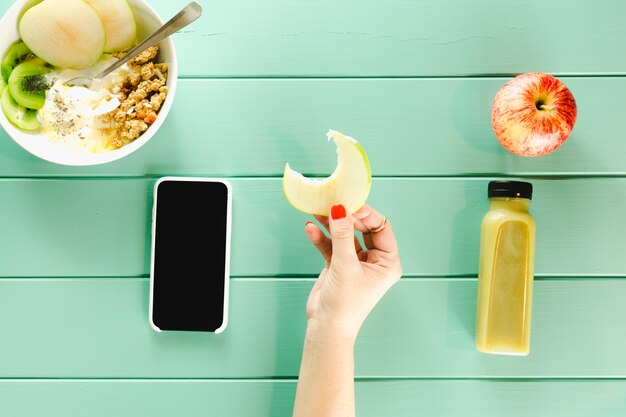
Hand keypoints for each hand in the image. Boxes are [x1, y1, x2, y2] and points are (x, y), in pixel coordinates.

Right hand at [304, 203, 402, 343]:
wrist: (326, 328)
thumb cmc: (345, 305)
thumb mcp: (345, 265)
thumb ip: (342, 235)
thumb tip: (340, 209)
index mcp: (387, 262)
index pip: (381, 227)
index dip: (366, 214)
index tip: (348, 205)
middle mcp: (374, 261)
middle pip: (362, 228)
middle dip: (346, 217)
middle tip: (332, 205)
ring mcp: (355, 263)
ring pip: (345, 235)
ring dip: (331, 225)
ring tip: (317, 212)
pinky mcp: (338, 266)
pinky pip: (331, 246)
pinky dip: (321, 238)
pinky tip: (311, 229)